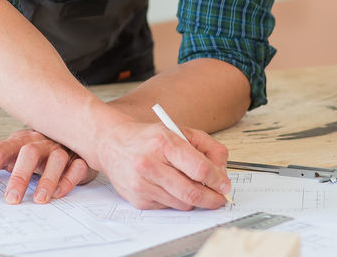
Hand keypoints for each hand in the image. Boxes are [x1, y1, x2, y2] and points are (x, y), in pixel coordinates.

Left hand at [0, 129, 95, 204]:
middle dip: (19, 176)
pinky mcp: (78, 159)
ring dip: (46, 180)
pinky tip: (59, 193)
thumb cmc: (35, 152)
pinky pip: (76, 167)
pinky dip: (68, 180)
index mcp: (18, 141)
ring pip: (55, 158)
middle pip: (27, 152)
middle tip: (11, 199)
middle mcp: (39, 142)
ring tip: (38, 199)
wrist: (70, 140)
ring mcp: (60, 149)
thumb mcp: (9, 154)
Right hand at [95, 120, 230, 209]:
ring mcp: (142, 184)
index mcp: (164, 142)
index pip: (199, 168)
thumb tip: (222, 172)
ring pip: (182, 203)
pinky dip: (176, 200)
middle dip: (212, 199)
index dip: (217, 179)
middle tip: (219, 198)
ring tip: (195, 189)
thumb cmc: (147, 138)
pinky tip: (170, 186)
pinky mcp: (137, 198)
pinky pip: (168, 207)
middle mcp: (150, 164)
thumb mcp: (179, 131)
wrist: (112, 143)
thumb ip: (207, 147)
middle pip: (191, 192)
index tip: (224, 184)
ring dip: (195, 200)